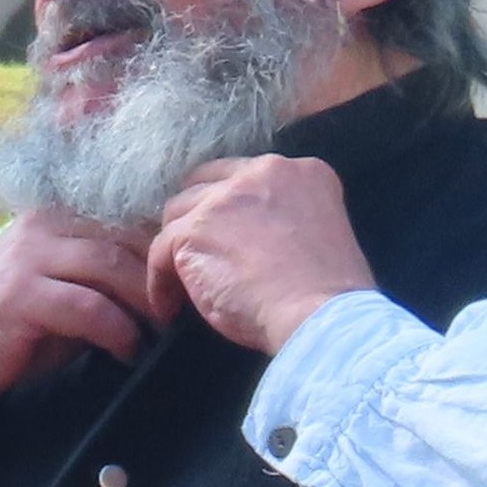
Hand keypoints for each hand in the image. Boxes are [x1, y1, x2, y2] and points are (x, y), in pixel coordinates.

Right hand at [0, 208, 156, 485]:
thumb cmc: (6, 330)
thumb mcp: (57, 291)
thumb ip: (99, 277)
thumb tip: (160, 281)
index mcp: (51, 215)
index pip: (122, 217)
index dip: (158, 247)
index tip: (180, 280)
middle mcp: (39, 225)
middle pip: (123, 238)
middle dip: (158, 277)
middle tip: (179, 312)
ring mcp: (27, 258)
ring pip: (110, 267)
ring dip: (143, 304)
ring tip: (158, 332)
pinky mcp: (21, 295)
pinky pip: (89, 307)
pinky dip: (118, 332)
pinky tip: (128, 352)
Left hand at [145, 155, 375, 356]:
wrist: (320, 314)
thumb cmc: (327, 293)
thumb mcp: (319, 231)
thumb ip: (285, 219)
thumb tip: (249, 237)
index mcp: (301, 172)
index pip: (246, 177)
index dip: (229, 208)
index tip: (225, 238)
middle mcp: (262, 173)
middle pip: (207, 185)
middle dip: (195, 218)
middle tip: (192, 256)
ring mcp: (225, 198)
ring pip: (179, 214)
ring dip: (176, 251)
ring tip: (179, 289)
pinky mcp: (195, 229)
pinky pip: (161, 250)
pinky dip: (159, 283)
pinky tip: (168, 308)